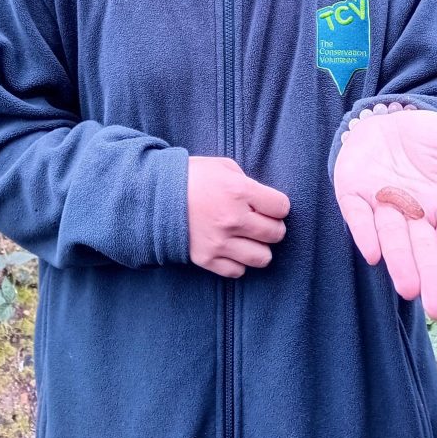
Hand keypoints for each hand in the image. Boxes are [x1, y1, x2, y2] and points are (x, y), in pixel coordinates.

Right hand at [187, 156, 289, 277]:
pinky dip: (238, 262)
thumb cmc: (191, 176)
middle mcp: (233, 219)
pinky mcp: (207, 259)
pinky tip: (232, 249)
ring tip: (249, 238)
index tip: (269, 205)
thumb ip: (247, 182)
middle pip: (276, 233)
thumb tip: (263, 200)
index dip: (278, 206)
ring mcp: (220, 242)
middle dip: (273, 227)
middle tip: (260, 222)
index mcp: (239, 191)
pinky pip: (237, 271)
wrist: (155, 196)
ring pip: (262, 258)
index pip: (281, 207)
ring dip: (260, 248)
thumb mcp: (222, 167)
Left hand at [333, 106, 436, 318]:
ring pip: (392, 239)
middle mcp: (413, 214)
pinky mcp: (352, 193)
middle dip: (430, 278)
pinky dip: (365, 234)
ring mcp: (381, 205)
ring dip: (400, 263)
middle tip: (435, 308)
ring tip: (410, 289)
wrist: (390, 112)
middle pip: (423, 250)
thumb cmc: (430, 137)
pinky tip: (373, 253)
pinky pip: (358, 216)